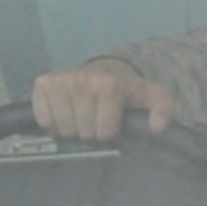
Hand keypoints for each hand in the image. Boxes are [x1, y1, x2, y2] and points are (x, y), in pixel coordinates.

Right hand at [31, 58, 176, 140]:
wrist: (104, 71)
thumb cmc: (128, 90)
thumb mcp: (153, 98)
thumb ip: (164, 111)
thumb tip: (157, 127)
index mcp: (109, 85)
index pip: (104, 132)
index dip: (110, 134)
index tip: (113, 124)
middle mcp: (81, 80)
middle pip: (83, 132)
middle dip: (92, 133)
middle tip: (96, 120)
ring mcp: (60, 81)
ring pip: (63, 129)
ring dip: (73, 131)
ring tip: (82, 118)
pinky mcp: (42, 84)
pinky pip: (44, 121)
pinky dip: (53, 125)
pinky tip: (65, 115)